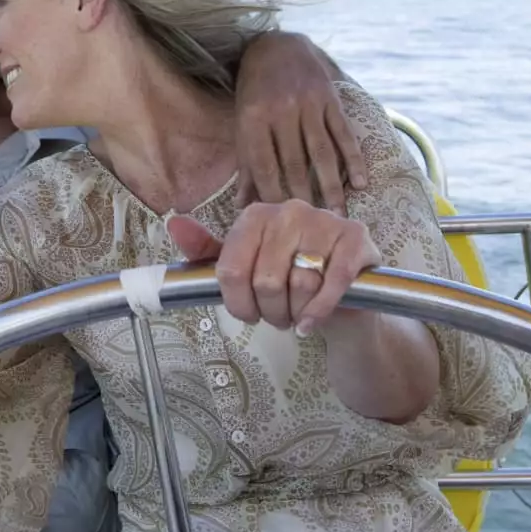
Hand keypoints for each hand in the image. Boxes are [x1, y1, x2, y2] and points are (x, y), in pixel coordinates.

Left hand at [168, 199, 381, 333]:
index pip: (231, 270)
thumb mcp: (244, 269)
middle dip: (270, 311)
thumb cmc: (288, 280)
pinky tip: (313, 322)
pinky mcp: (357, 239)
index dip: (238, 303)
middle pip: (266, 281)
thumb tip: (174, 222)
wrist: (343, 298)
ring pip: (300, 284)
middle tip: (279, 314)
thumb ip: (207, 252)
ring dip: (296, 313)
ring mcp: (326, 221)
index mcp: (256, 215)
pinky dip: (320, 311)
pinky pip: (332, 283)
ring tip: (299, 312)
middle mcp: (291, 209)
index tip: (248, 313)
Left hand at [234, 32, 364, 214]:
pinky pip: (343, 133)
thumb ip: (246, 166)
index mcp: (253, 119)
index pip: (264, 165)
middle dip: (304, 198)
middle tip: (314, 229)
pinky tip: (361, 183)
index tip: (282, 224)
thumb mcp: (243, 125)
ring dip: (331, 186)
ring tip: (338, 215)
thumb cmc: (254, 93)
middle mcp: (281, 111)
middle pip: (294, 163)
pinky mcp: (330, 98)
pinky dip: (353, 158)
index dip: (272, 196)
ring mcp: (308, 103)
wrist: (275, 45)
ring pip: (321, 152)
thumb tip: (241, 208)